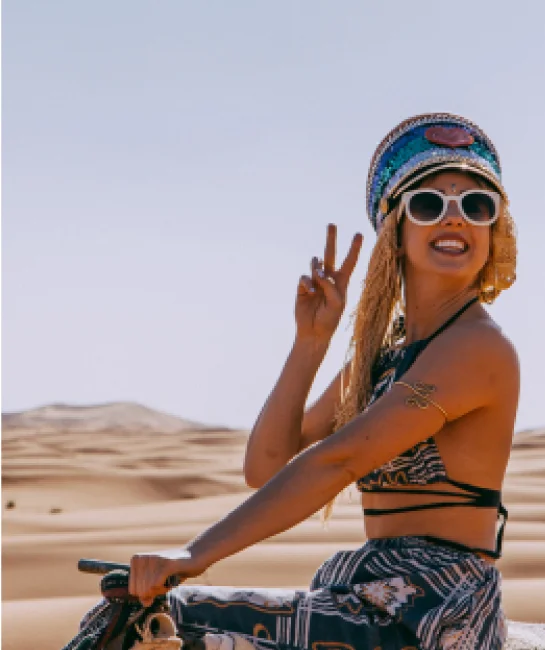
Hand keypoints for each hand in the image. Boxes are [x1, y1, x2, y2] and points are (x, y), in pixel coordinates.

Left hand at [129, 548, 204, 606]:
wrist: (195, 556)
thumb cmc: (175, 571)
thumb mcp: (157, 583)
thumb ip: (147, 593)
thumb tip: (144, 602)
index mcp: (136, 560)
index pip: (133, 590)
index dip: (146, 593)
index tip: (157, 583)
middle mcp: (142, 558)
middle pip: (140, 592)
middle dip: (155, 592)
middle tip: (165, 580)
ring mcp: (153, 559)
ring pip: (148, 590)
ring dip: (161, 589)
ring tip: (169, 577)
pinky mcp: (165, 563)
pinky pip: (156, 586)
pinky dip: (165, 587)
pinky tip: (172, 578)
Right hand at [295, 224, 362, 341]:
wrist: (314, 332)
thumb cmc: (330, 319)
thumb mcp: (337, 302)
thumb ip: (331, 285)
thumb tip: (319, 272)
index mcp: (342, 283)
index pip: (349, 262)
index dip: (354, 249)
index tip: (359, 234)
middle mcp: (329, 279)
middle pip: (330, 255)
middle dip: (331, 239)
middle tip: (331, 224)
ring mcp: (315, 282)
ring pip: (316, 263)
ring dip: (317, 266)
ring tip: (319, 275)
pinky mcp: (303, 287)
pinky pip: (304, 277)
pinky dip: (307, 282)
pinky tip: (310, 291)